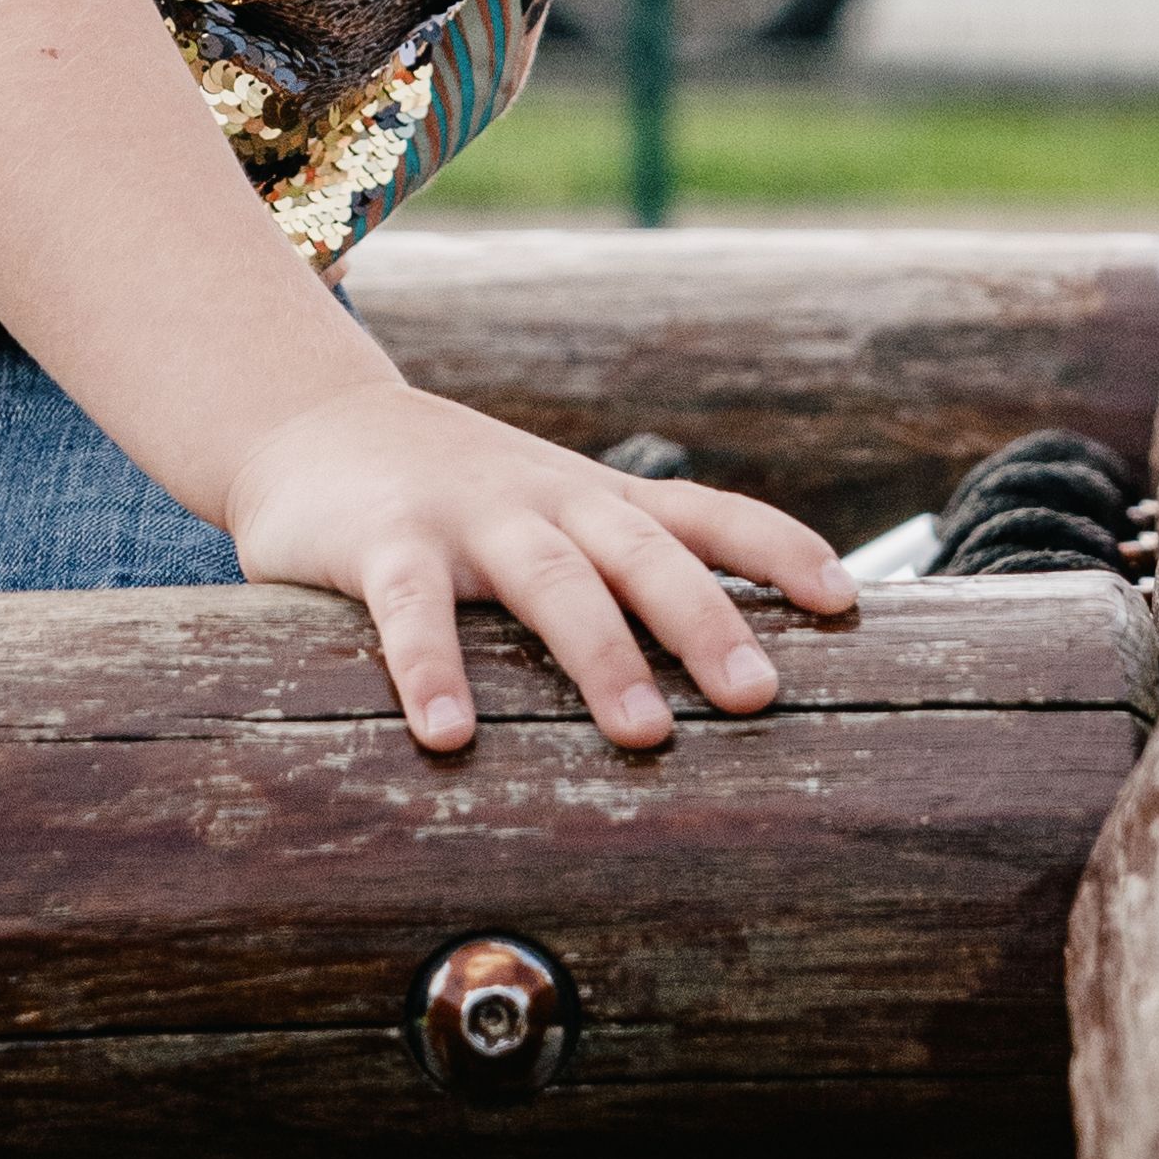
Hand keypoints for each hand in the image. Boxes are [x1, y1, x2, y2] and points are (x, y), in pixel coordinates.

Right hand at [218, 376, 854, 758]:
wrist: (312, 424)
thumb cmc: (454, 494)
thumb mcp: (547, 512)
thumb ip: (616, 569)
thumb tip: (728, 665)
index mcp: (592, 499)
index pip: (704, 512)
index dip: (777, 548)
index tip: (846, 600)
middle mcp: (544, 498)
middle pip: (641, 552)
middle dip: (705, 620)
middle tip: (758, 696)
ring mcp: (465, 514)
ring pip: (548, 577)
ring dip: (600, 651)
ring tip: (643, 731)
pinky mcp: (381, 540)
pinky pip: (410, 608)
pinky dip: (434, 667)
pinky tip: (452, 734)